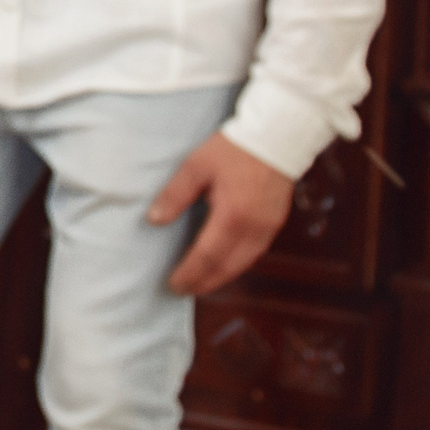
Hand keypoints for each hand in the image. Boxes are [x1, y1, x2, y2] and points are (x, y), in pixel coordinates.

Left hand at [151, 133, 295, 295]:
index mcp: (232, 217)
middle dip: (204, 282)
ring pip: (243, 264)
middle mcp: (253, 229)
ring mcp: (268, 229)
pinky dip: (236, 264)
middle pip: (227, 267)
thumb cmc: (232, 150)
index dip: (189, 273)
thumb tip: (154, 220)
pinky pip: (254, 253)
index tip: (173, 284)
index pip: (207, 256)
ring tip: (200, 283)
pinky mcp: (275, 224)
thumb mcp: (196, 166)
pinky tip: (224, 264)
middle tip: (182, 290)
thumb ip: (175, 195)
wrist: (276, 138)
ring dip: (221, 277)